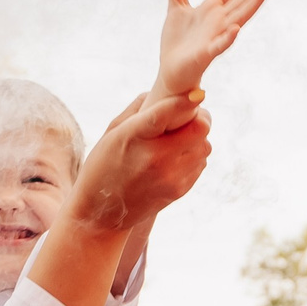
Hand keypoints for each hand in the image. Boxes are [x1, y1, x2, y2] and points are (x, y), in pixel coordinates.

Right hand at [72, 93, 215, 231]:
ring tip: (178, 139)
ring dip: (197, 138)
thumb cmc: (103, 165)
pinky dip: (193, 155)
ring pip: (205, 145)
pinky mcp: (179, 190)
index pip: (166, 114)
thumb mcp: (111, 133)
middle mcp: (155, 158)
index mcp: (134, 137)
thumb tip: (164, 91)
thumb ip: (138, 109)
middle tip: (189, 116)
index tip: (198, 94)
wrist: (101, 213)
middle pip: (200, 129)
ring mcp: (170, 177)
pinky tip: (174, 157)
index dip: (185, 102)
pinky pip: (201, 163)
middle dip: (199, 117)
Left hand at [155, 0, 277, 108]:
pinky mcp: (206, 52)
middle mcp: (219, 21)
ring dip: (252, 4)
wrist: (170, 69)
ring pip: (238, 18)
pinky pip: (220, 44)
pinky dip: (228, 37)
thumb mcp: (175, 8)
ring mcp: (215, 36)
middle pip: (242, 0)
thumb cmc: (177, 41)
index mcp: (212, 9)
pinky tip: (236, 29)